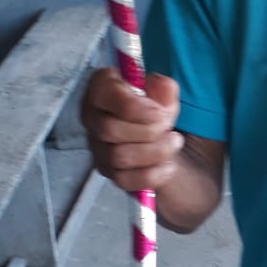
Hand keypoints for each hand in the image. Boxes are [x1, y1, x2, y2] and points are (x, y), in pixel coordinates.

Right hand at [81, 68, 184, 191]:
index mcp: (102, 88)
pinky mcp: (108, 171)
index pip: (103, 94)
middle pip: (108, 129)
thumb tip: (161, 87)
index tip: (158, 113)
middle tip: (167, 127)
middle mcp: (93, 117)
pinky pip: (124, 180)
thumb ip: (163, 88)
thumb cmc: (155, 110)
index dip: (132, 106)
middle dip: (148, 130)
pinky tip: (168, 165)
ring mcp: (97, 147)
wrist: (162, 138)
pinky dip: (152, 174)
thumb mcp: (164, 94)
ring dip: (155, 152)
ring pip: (118, 156)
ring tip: (173, 142)